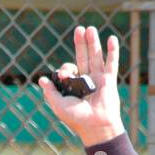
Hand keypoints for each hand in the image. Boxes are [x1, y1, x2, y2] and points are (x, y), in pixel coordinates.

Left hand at [38, 26, 126, 146]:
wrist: (95, 126)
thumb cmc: (76, 118)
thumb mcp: (58, 105)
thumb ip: (50, 92)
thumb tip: (42, 79)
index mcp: (74, 86)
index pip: (69, 69)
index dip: (65, 69)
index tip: (63, 75)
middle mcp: (86, 80)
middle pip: (83, 57)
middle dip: (80, 43)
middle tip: (79, 29)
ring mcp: (98, 79)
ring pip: (96, 57)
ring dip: (93, 43)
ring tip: (90, 29)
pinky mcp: (109, 80)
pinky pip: (111, 63)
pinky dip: (112, 51)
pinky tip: (111, 38)